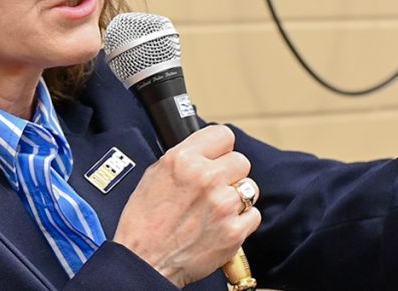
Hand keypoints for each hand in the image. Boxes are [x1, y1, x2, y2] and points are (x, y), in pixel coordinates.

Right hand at [113, 125, 261, 286]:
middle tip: (215, 188)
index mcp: (183, 159)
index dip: (221, 148)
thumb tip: (204, 151)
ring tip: (216, 209)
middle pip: (240, 161)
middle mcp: (205, 178)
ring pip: (249, 188)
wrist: (144, 263)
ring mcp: (222, 205)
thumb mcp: (154, 175)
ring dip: (237, 197)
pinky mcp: (233, 231)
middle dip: (230, 174)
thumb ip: (184, 158)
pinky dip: (241, 221)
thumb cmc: (144, 223)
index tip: (219, 156)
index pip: (223, 135)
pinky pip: (253, 215)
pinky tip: (222, 225)